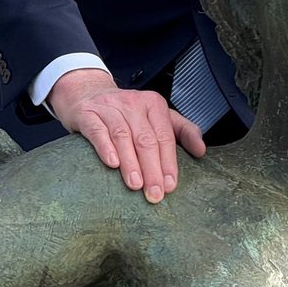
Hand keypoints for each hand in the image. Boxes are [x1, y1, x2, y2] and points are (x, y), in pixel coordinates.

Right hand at [48, 69, 205, 202]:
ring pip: (122, 135)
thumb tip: (201, 151)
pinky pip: (98, 130)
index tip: (170, 186)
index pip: (164, 136)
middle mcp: (133, 103)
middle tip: (155, 193)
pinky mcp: (87, 114)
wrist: (86, 92)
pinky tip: (112, 163)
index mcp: (153, 104)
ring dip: (131, 162)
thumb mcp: (156, 115)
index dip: (168, 162)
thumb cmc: (126, 111)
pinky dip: (105, 147)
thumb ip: (181, 130)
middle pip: (145, 138)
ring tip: (136, 185)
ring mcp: (109, 107)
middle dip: (152, 168)